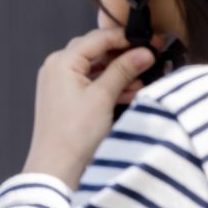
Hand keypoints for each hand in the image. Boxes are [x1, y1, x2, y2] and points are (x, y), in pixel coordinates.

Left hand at [26, 25, 156, 187]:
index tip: (150, 42)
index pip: (99, 37)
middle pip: (97, 52)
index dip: (127, 38)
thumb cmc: (72, 136)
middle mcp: (57, 69)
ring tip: (142, 80)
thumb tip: (143, 53)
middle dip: (124, 56)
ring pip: (96, 69)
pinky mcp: (66, 101)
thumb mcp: (103, 97)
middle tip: (148, 58)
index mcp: (62, 62)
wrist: (57, 169)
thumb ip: (124, 70)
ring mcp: (60, 85)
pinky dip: (110, 87)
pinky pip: (91, 85)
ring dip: (120, 73)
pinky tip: (130, 93)